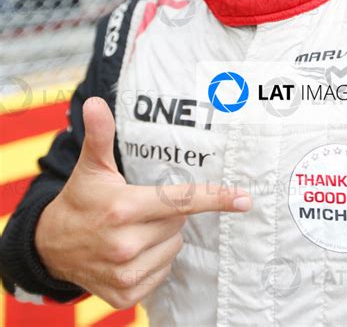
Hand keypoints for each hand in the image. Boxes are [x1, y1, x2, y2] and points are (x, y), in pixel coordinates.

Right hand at [35, 97, 251, 308]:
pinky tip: (131, 252)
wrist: (51, 247)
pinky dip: (154, 260)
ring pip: (174, 246)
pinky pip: (163, 271)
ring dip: (162, 237)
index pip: (181, 201)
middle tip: (139, 207)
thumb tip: (95, 102)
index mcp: (122, 208)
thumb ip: (100, 134)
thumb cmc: (81, 199)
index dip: (215, 198)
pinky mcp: (126, 294)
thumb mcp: (92, 166)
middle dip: (167, 212)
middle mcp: (125, 243)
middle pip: (179, 221)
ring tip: (132, 230)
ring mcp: (125, 272)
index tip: (244, 199)